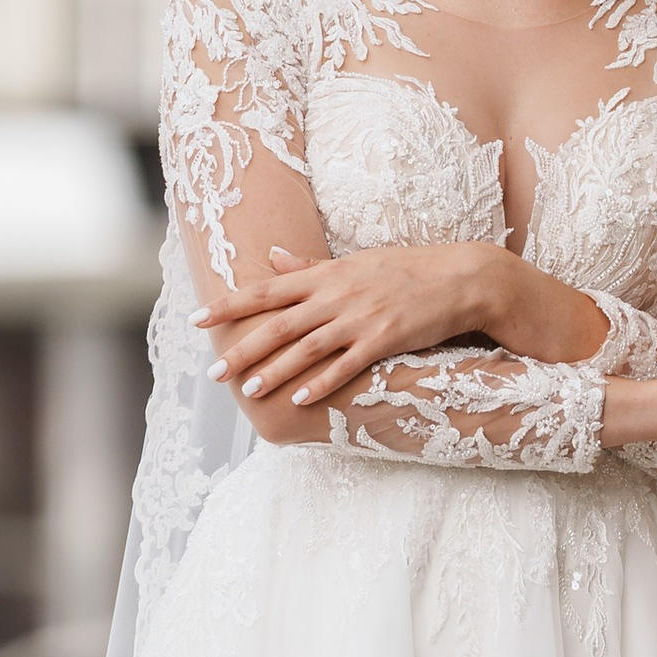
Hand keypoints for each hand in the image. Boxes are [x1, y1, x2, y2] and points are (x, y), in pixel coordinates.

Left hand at [198, 243, 500, 407]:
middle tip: (214, 371)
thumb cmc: (406, 270)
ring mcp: (359, 318)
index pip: (265, 290)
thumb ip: (310, 268)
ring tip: (249, 391)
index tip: (197, 319)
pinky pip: (345, 365)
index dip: (229, 306)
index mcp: (325, 276)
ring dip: (275, 371)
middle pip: (278, 324)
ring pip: (307, 348)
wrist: (460, 277)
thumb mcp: (354, 263)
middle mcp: (336, 295)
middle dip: (243, 349)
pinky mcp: (384, 339)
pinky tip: (300, 399)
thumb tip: (271, 258)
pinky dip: (321, 382)